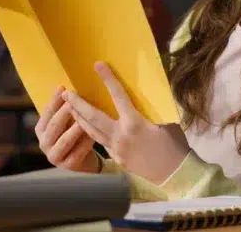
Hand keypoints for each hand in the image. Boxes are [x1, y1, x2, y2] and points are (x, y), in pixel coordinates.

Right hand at [34, 85, 100, 173]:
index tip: (63, 87)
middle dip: (64, 113)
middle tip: (74, 102)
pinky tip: (93, 135)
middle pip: (54, 125)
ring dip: (75, 129)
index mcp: (41, 129)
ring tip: (85, 119)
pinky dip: (85, 143)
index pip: (46, 112)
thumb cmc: (74, 133)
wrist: (84, 158)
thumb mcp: (66, 119)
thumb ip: (64, 106)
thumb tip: (63, 86)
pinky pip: (77, 152)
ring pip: (65, 140)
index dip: (54, 100)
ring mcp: (54, 156)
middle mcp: (43, 143)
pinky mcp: (67, 166)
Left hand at [62, 62, 188, 184]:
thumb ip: (150, 109)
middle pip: (93, 116)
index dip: (108, 78)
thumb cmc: (174, 146)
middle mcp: (121, 135)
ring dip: (78, 118)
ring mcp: (116, 149)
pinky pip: (99, 143)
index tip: (98, 65)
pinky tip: (84, 127)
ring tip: (69, 108)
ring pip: (91, 131)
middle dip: (77, 104)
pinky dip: (90, 133)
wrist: (175, 175)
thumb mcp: (165, 121)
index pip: (118, 95)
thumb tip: (145, 92)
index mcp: (135, 122)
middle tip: (66, 92)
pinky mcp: (116, 159)